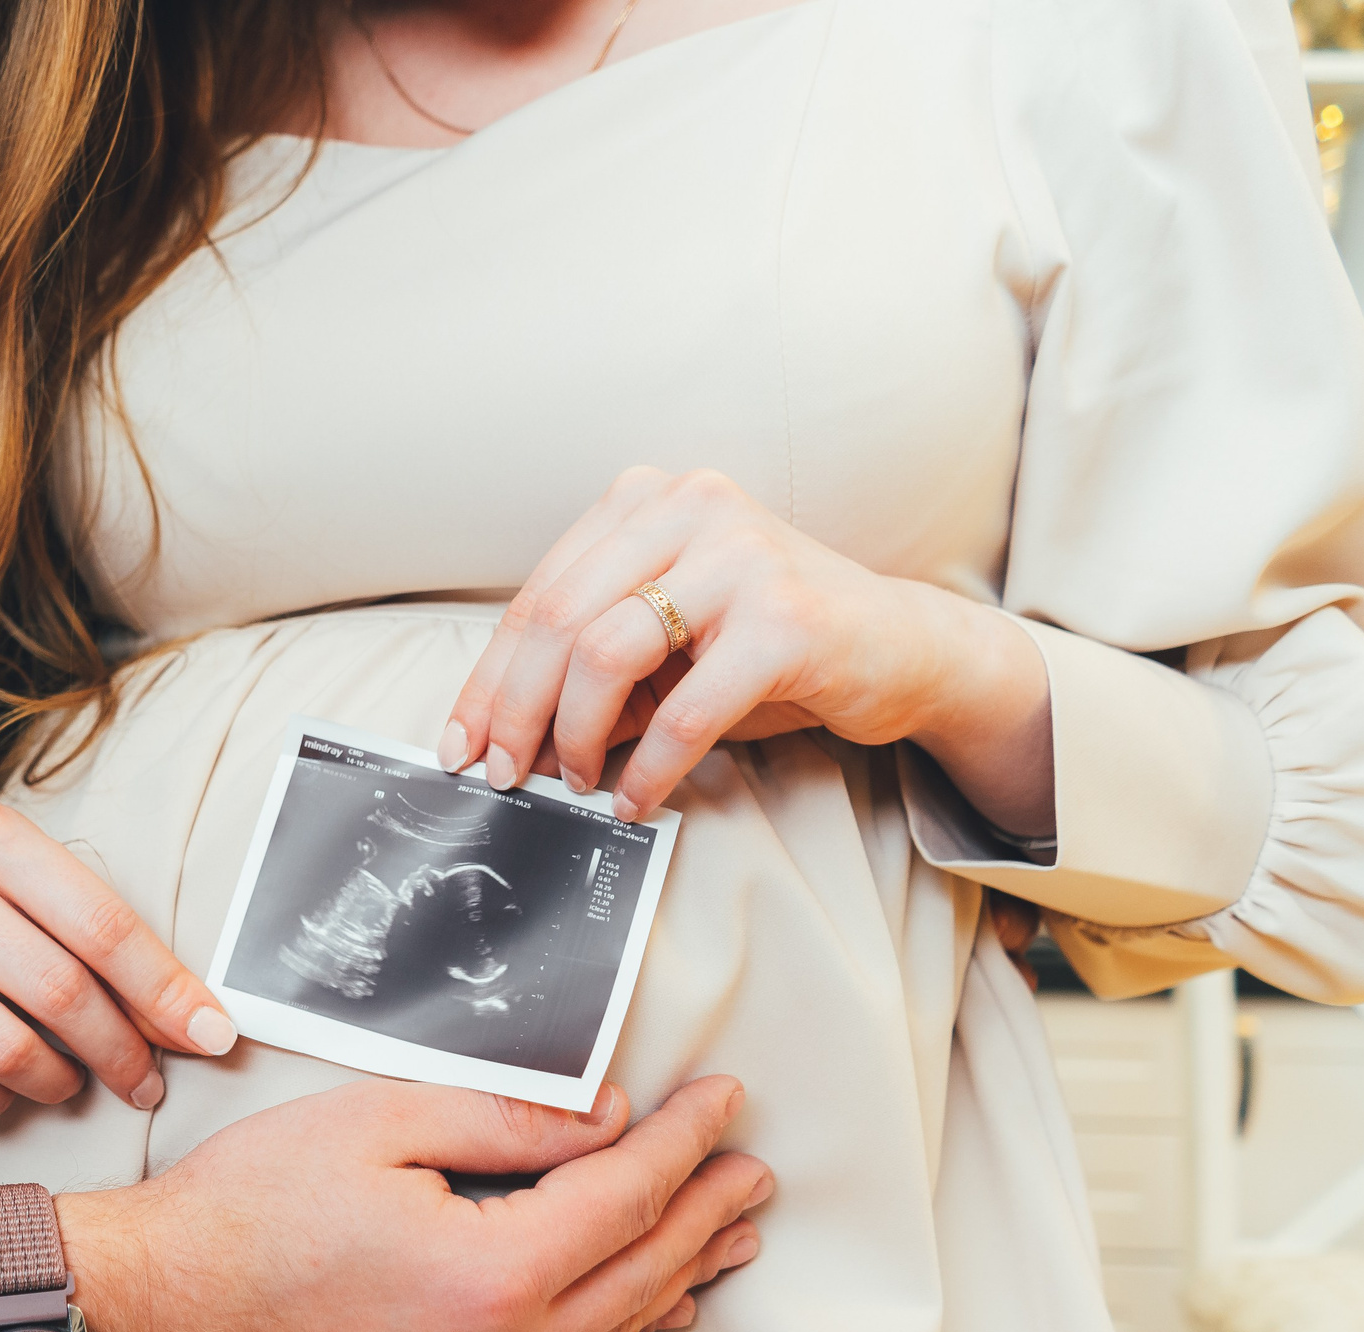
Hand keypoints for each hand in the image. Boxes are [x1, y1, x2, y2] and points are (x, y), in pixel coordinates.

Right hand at [0, 796, 236, 1119]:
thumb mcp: (39, 888)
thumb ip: (108, 938)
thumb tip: (204, 1022)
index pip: (101, 924)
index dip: (165, 991)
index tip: (212, 1036)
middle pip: (58, 989)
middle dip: (121, 1050)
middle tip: (146, 1082)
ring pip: (4, 1048)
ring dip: (58, 1083)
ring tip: (72, 1083)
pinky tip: (2, 1087)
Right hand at [0, 1076, 764, 1331]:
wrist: (160, 1304)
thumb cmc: (247, 1207)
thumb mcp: (378, 1121)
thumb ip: (506, 1117)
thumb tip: (605, 1115)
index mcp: (492, 1270)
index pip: (624, 1193)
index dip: (683, 1139)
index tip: (723, 1096)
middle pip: (640, 1267)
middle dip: (705, 1209)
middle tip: (755, 1165)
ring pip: (615, 1319)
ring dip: (683, 1267)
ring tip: (733, 1232)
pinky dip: (626, 1314)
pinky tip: (645, 1301)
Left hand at [439, 468, 1052, 833]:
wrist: (902, 648)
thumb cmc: (770, 648)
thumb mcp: (664, 650)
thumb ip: (590, 676)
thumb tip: (507, 741)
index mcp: (647, 500)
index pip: (539, 595)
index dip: (489, 679)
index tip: (461, 742)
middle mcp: (690, 506)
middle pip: (557, 619)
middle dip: (516, 712)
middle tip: (503, 775)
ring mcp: (740, 553)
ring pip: (605, 654)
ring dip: (575, 736)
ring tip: (576, 782)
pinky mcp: (786, 617)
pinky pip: (685, 709)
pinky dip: (648, 767)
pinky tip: (634, 800)